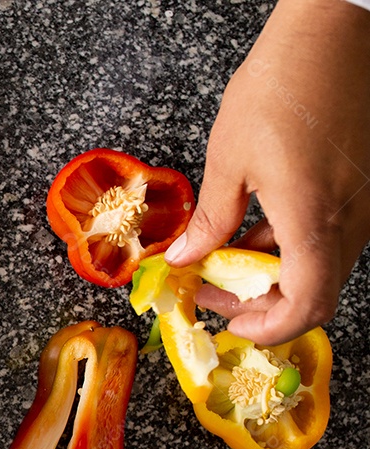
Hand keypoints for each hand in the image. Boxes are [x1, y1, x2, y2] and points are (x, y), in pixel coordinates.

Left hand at [164, 0, 369, 345]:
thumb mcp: (229, 159)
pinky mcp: (365, 184)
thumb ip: (210, 220)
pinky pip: (330, 232)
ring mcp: (364, 202)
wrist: (335, 32)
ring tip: (222, 256)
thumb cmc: (283, 85)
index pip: (307, 305)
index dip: (269, 328)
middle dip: (260, 302)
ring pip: (321, 263)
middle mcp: (351, 219)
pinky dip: (291, 242)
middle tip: (213, 292)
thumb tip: (184, 259)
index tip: (232, 325)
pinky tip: (252, 226)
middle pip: (314, 290)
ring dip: (273, 271)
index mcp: (314, 219)